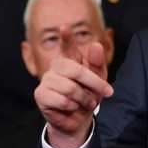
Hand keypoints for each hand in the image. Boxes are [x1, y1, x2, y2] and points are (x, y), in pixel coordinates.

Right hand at [33, 25, 112, 147]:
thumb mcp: (99, 80)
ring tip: (85, 102)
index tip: (65, 27)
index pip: (67, 46)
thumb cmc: (88, 95)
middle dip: (94, 83)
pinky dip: (72, 106)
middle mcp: (57, 66)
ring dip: (83, 98)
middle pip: (76, 70)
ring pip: (70, 88)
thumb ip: (98, 64)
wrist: (78, 119)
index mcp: (70, 59)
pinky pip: (61, 100)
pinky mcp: (40, 94)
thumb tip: (96, 45)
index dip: (66, 38)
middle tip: (107, 92)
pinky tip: (71, 107)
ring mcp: (46, 79)